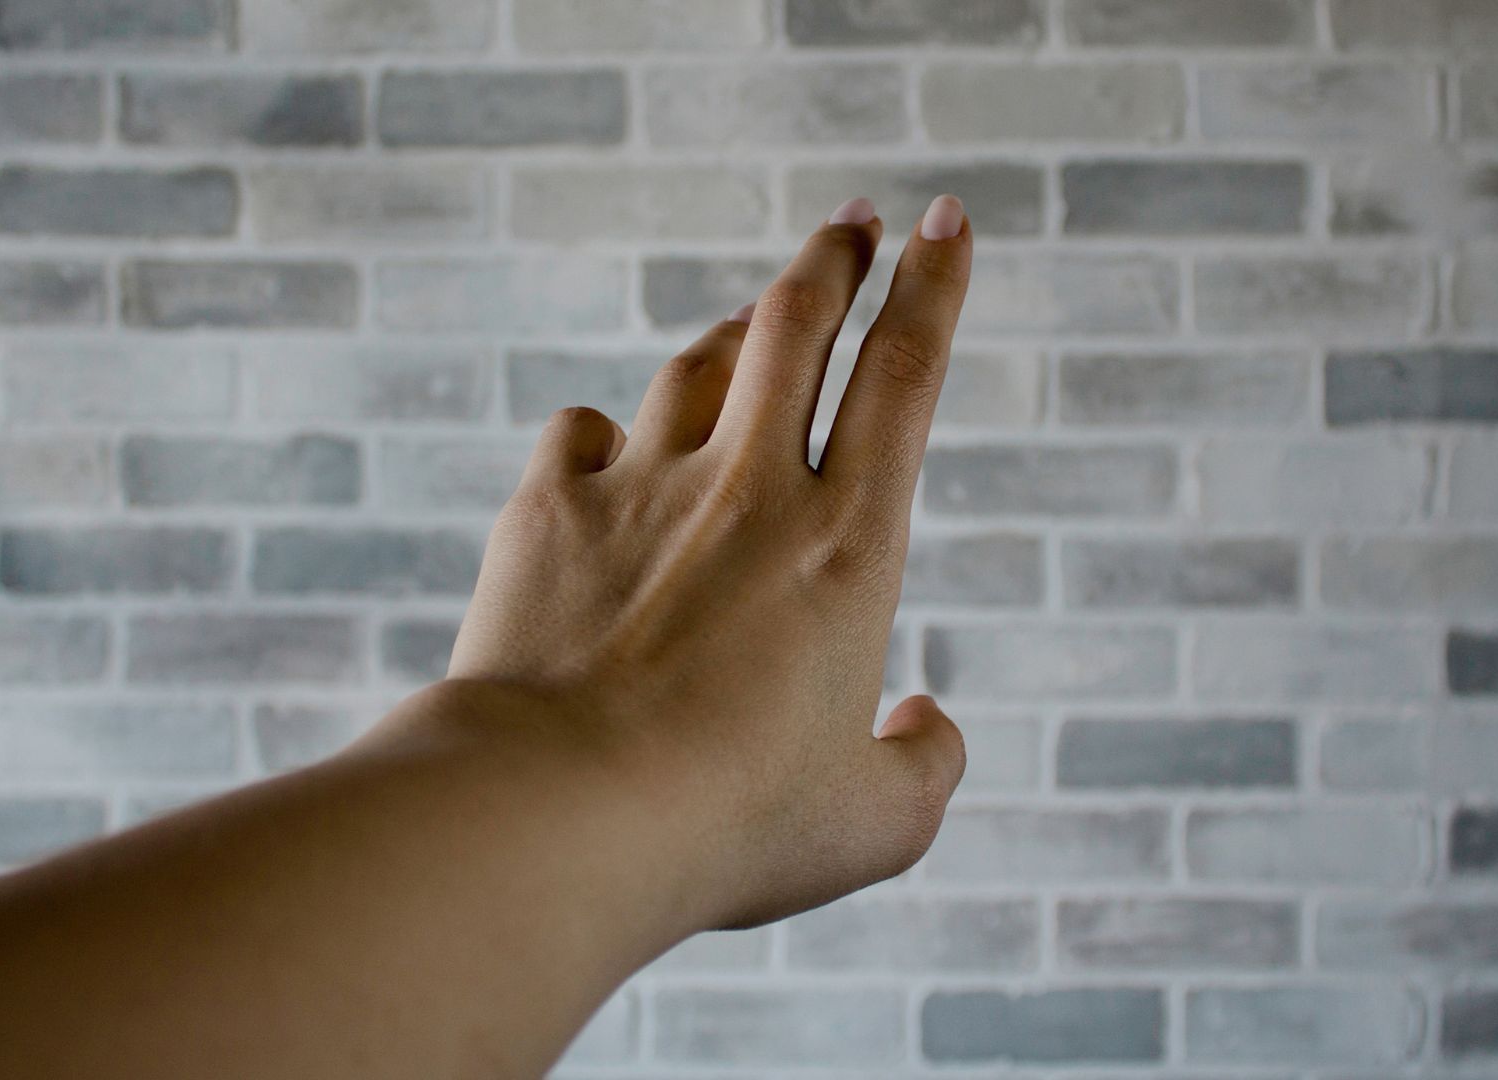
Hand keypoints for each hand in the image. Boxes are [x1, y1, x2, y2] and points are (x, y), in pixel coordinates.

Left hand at [444, 195, 972, 928]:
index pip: (906, 376)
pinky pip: (581, 432)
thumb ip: (925, 767)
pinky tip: (605, 452)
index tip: (948, 224)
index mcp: (849, 547)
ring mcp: (643, 487)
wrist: (555, 811)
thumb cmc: (728, 828)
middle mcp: (749, 491)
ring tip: (749, 329)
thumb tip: (927, 723)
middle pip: (797, 325)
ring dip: (732, 337)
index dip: (935, 287)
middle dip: (834, 260)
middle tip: (853, 221)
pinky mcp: (549, 509)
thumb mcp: (873, 825)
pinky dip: (605, 434)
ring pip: (696, 367)